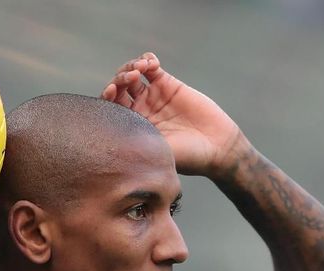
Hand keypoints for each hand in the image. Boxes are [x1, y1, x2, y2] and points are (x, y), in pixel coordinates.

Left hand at [101, 52, 246, 176]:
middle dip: (119, 78)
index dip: (106, 96)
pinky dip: (147, 59)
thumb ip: (133, 143)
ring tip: (141, 68)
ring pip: (131, 73)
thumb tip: (108, 140)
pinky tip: (152, 63)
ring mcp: (152, 96)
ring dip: (131, 66)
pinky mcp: (168, 84)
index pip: (109, 107)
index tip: (111, 90)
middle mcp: (138, 110)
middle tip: (130, 78)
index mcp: (130, 127)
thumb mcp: (155, 153)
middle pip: (117, 87)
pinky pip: (151, 66)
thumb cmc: (186, 156)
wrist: (217, 147)